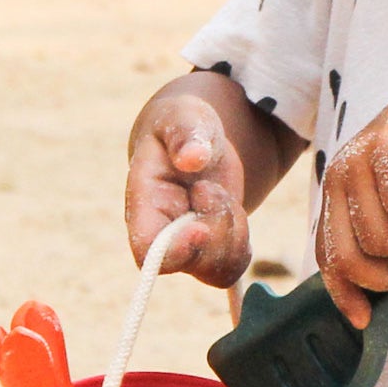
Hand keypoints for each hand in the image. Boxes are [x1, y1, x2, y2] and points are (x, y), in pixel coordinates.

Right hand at [126, 90, 250, 286]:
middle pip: (190, 264)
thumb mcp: (184, 117)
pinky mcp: (212, 249)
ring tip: (219, 194)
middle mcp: (162, 234)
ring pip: (217, 270)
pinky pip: (233, 265)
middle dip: (216, 229)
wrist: (195, 139)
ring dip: (233, 232)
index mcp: (145, 203)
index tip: (201, 226)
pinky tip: (232, 210)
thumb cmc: (182, 124)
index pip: (147, 250)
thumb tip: (192, 157)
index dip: (175, 251)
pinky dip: (243, 242)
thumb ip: (185, 135)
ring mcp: (188, 246)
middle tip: (210, 189)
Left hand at [317, 70, 387, 327]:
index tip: (366, 320)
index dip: (345, 295)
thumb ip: (384, 241)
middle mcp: (337, 182)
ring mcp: (357, 165)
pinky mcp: (385, 152)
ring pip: (380, 241)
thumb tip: (377, 304)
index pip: (327, 260)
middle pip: (350, 261)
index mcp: (335, 199)